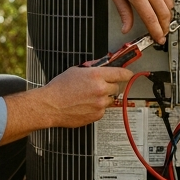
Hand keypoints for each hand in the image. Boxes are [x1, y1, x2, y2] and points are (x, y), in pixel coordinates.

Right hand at [0, 65, 133, 141]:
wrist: (51, 105)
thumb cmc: (60, 87)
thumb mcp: (76, 70)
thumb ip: (92, 67)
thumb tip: (103, 64)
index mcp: (96, 75)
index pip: (121, 73)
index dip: (126, 73)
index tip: (128, 74)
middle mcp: (101, 89)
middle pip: (117, 87)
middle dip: (110, 85)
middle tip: (98, 86)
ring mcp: (100, 104)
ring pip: (111, 99)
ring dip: (104, 97)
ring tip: (89, 96)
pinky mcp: (97, 115)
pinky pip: (103, 109)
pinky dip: (97, 107)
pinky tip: (85, 104)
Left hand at [77, 0, 173, 41]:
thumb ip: (123, 12)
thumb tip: (126, 28)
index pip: (151, 19)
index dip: (156, 32)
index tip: (158, 38)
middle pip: (164, 14)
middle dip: (165, 27)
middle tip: (162, 32)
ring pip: (169, 4)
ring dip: (167, 15)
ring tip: (162, 20)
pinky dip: (167, 1)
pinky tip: (161, 3)